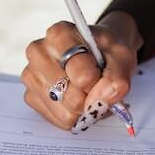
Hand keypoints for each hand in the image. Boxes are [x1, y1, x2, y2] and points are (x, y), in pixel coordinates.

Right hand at [21, 11, 142, 131]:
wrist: (101, 55)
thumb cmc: (108, 53)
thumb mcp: (123, 57)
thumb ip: (116, 79)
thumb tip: (97, 102)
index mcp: (59, 34)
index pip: (80, 74)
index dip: (97, 81)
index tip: (100, 72)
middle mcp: (39, 51)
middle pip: (69, 95)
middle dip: (89, 97)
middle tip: (95, 84)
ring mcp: (31, 74)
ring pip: (64, 111)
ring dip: (83, 109)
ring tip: (87, 91)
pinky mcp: (31, 95)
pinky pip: (58, 119)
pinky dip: (74, 116)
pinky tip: (77, 99)